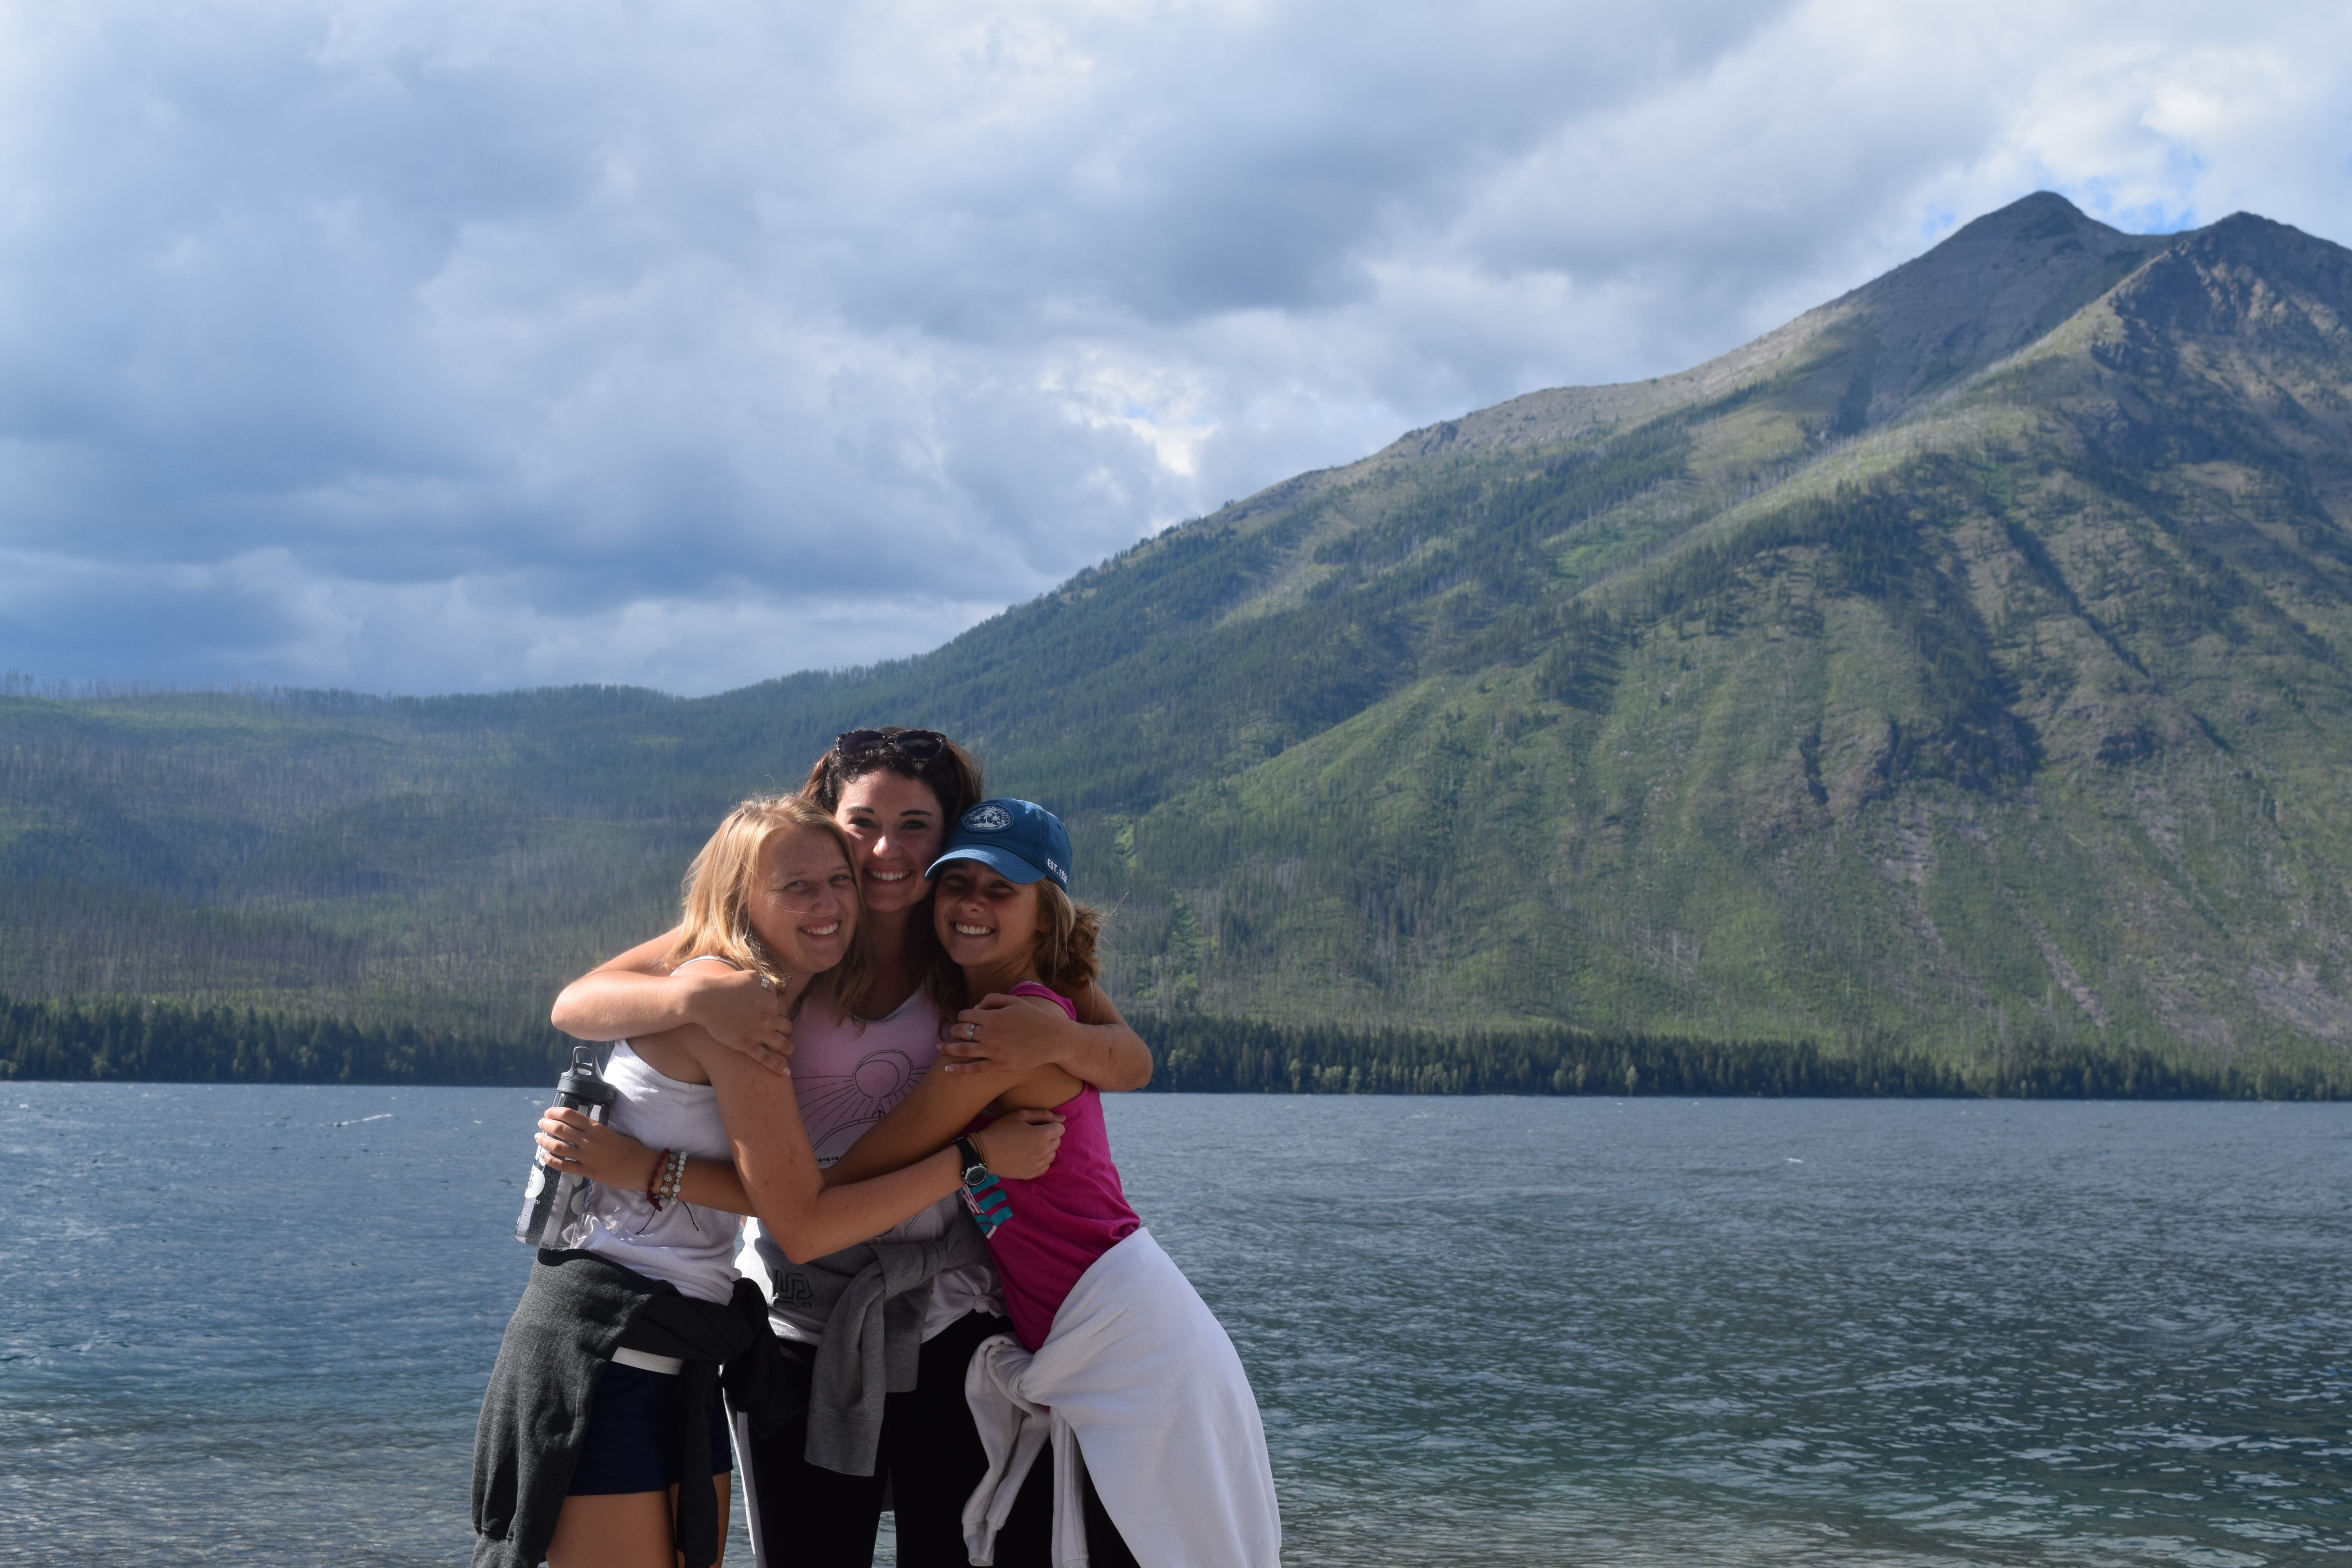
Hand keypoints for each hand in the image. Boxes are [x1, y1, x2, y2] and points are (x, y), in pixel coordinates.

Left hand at [537, 1106, 659, 1191]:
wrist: (642, 1168)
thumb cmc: (632, 1148)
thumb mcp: (613, 1133)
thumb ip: (596, 1131)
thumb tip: (580, 1129)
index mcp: (597, 1128)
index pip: (571, 1115)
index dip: (556, 1112)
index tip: (548, 1112)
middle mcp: (589, 1140)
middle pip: (561, 1129)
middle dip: (546, 1125)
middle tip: (541, 1124)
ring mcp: (587, 1156)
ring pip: (558, 1147)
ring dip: (545, 1141)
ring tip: (538, 1137)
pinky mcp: (588, 1171)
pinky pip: (564, 1166)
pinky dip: (551, 1161)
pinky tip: (544, 1157)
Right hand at [675, 962, 794, 1076]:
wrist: (705, 1000)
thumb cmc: (726, 986)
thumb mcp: (750, 976)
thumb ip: (765, 983)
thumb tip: (773, 990)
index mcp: (771, 1002)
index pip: (785, 1010)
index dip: (782, 1014)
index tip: (778, 1018)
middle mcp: (768, 1019)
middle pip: (787, 1028)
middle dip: (787, 1031)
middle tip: (782, 1034)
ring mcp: (758, 1033)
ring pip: (782, 1045)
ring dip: (788, 1049)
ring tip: (789, 1052)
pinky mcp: (746, 1045)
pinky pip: (766, 1058)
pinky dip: (778, 1066)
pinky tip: (784, 1072)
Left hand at [938, 994, 1074, 1074]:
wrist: (1053, 1039)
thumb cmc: (1035, 1018)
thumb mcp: (1015, 1001)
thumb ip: (993, 999)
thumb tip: (976, 1007)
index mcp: (992, 1017)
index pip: (965, 1015)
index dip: (962, 1016)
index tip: (964, 1019)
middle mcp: (989, 1034)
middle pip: (961, 1031)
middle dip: (954, 1030)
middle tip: (953, 1032)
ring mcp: (993, 1051)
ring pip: (962, 1050)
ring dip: (948, 1048)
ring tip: (940, 1048)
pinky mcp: (999, 1066)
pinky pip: (974, 1069)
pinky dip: (958, 1069)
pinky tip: (947, 1069)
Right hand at [970, 1108, 1064, 1179]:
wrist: (983, 1153)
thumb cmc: (1001, 1130)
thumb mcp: (1020, 1116)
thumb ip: (1043, 1115)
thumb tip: (1062, 1118)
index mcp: (1042, 1135)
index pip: (1060, 1128)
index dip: (1050, 1125)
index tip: (1038, 1126)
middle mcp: (1043, 1151)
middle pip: (1057, 1141)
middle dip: (1048, 1136)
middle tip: (1031, 1134)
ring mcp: (1038, 1165)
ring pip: (1052, 1154)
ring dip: (1045, 1148)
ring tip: (1029, 1145)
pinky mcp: (1032, 1174)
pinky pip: (1045, 1166)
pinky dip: (1040, 1160)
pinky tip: (1028, 1155)